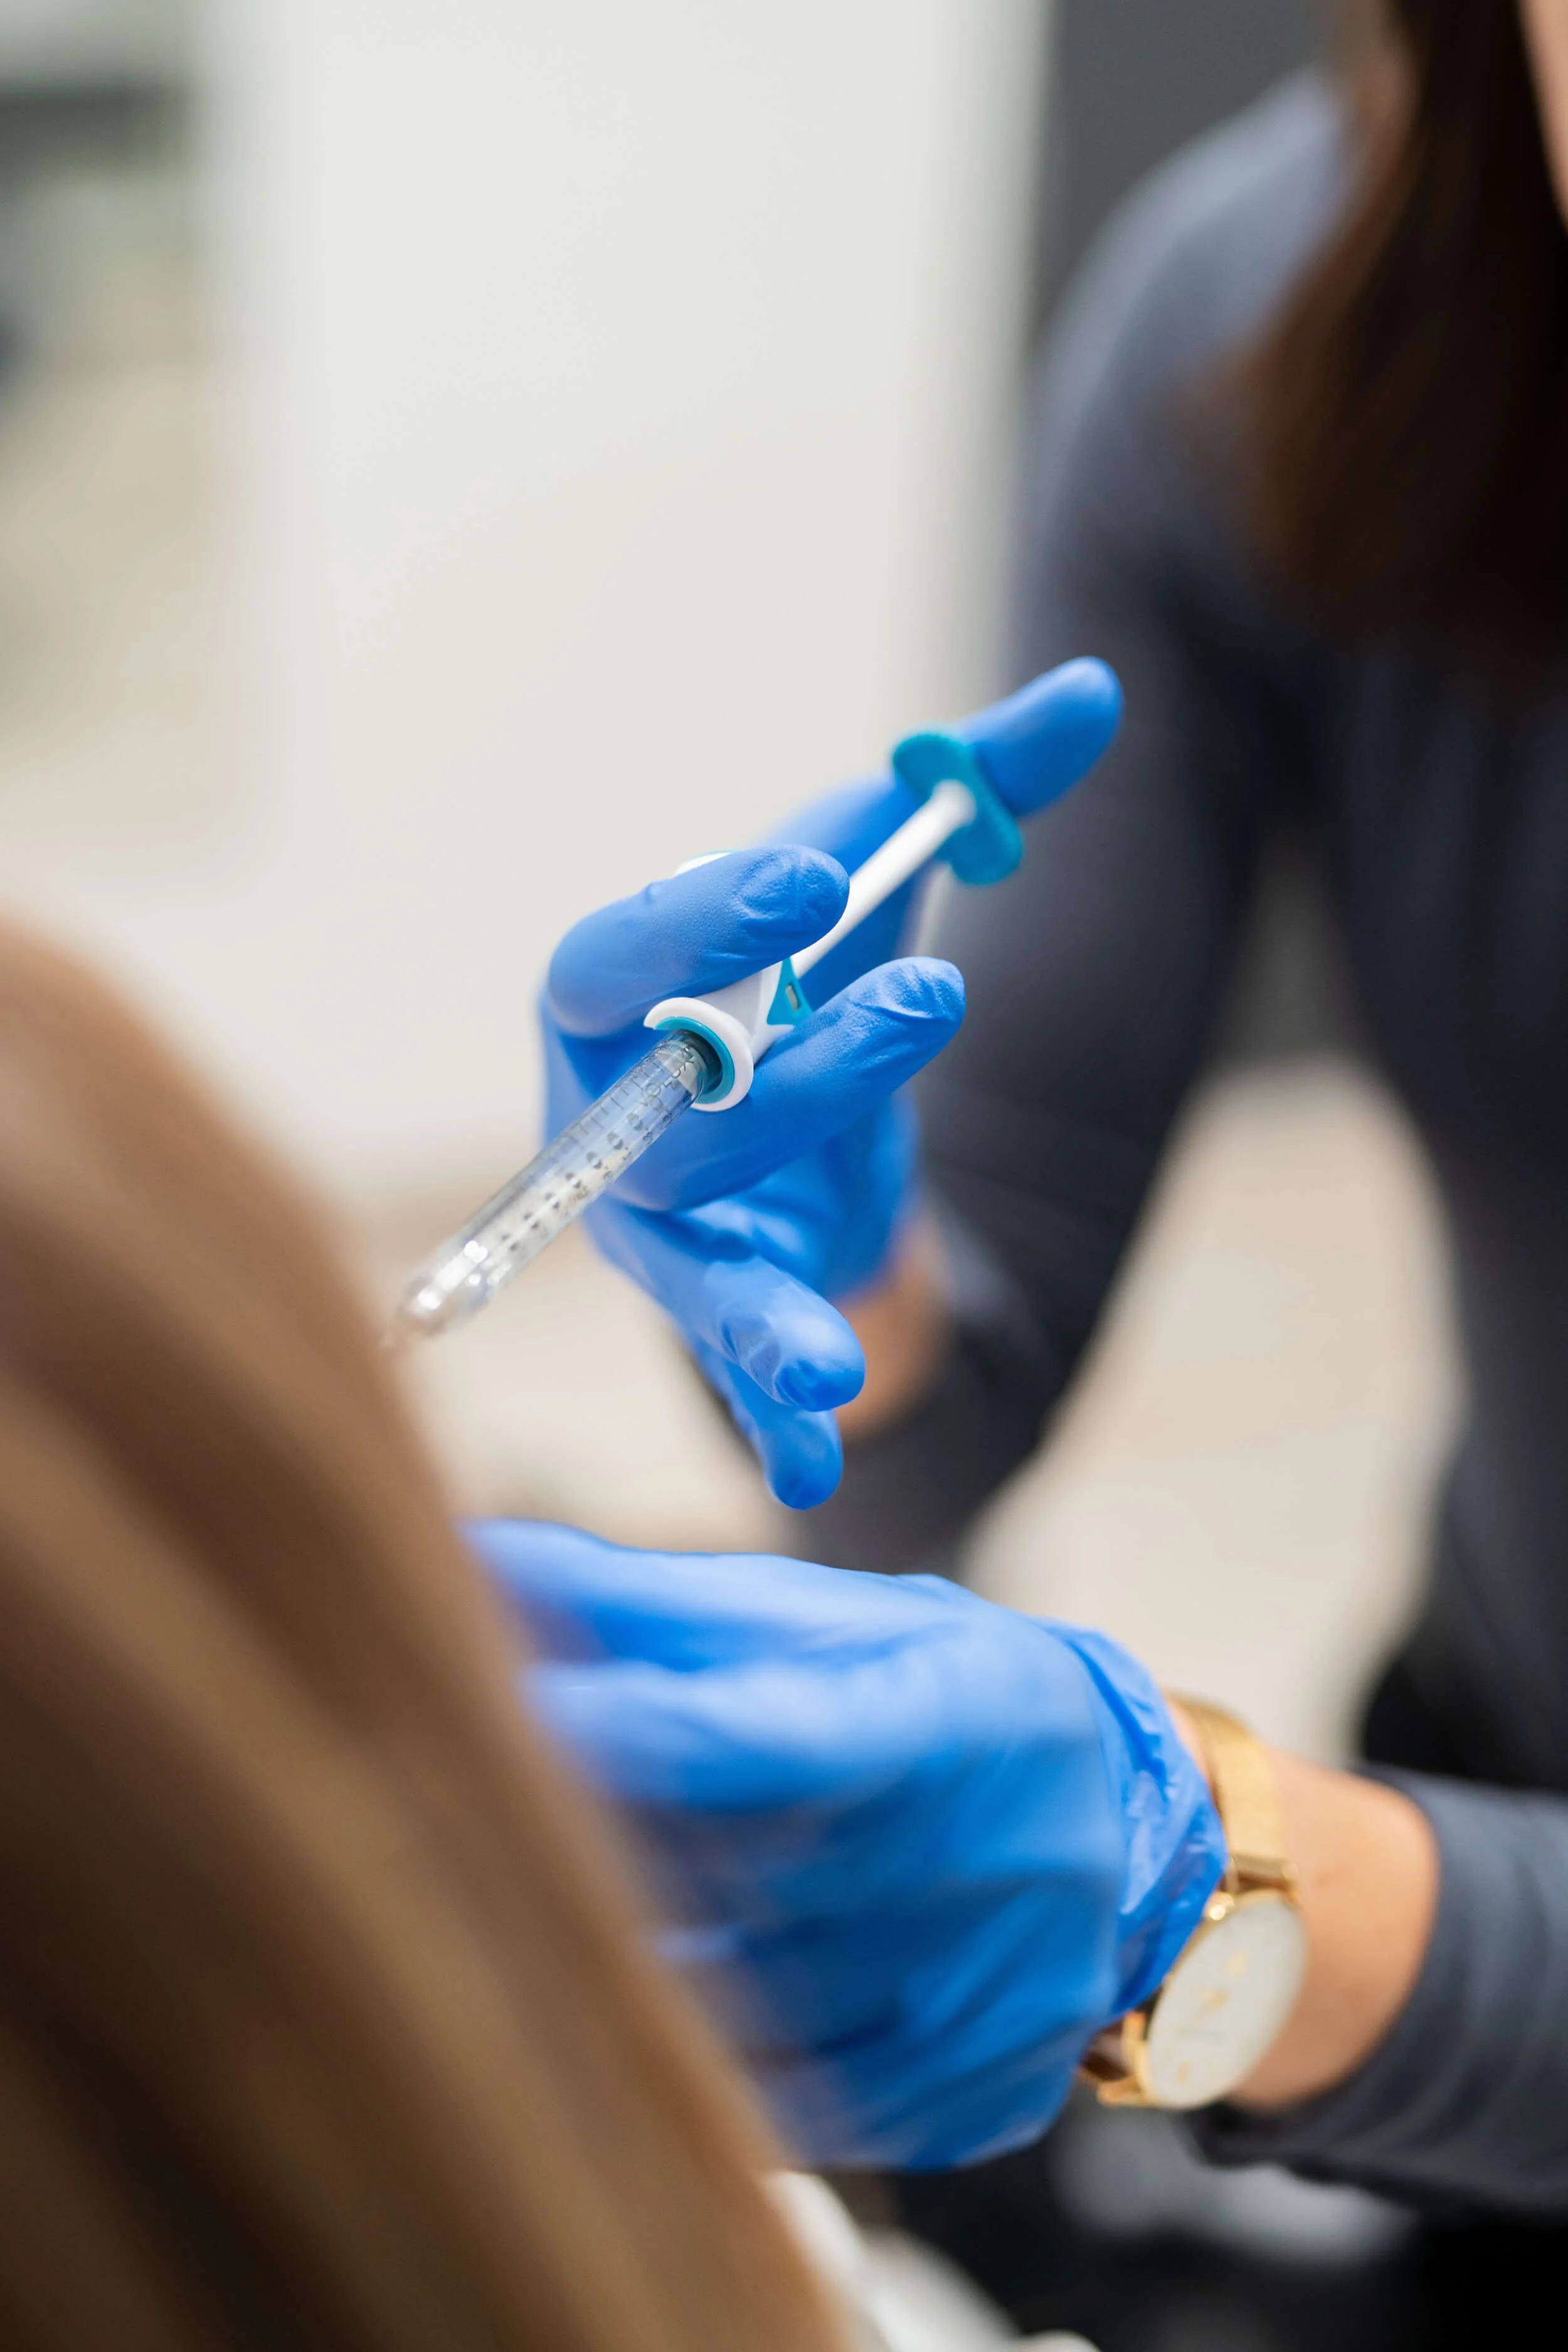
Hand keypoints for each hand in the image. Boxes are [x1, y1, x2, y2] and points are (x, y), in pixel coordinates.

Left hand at [476, 1520, 1223, 2169]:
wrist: (1135, 1827)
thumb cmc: (945, 1693)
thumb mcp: (824, 1620)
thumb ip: (646, 1608)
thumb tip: (468, 1562)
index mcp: (938, 1718)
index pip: (747, 1739)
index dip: (604, 1735)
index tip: (483, 1721)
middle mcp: (978, 1868)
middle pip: (722, 1889)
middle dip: (590, 1855)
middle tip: (486, 1820)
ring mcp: (983, 2006)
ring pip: (736, 2016)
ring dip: (629, 1965)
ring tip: (570, 1912)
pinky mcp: (971, 2100)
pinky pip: (786, 2115)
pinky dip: (706, 2059)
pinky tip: (668, 2001)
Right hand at [542, 659, 1121, 1508]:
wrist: (804, 1137)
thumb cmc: (806, 990)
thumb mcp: (886, 896)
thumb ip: (976, 794)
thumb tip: (1103, 689)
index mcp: (616, 1002)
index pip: (611, 957)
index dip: (697, 921)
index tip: (824, 876)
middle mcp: (615, 1125)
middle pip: (674, 1117)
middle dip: (796, 1068)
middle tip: (932, 996)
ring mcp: (659, 1236)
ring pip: (693, 1270)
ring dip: (759, 1308)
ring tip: (834, 1352)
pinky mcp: (725, 1311)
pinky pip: (737, 1381)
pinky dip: (776, 1423)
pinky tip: (820, 1480)